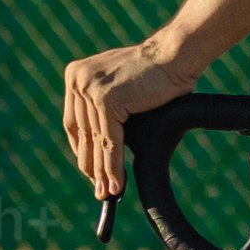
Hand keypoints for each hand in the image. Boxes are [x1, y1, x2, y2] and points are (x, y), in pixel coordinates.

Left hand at [61, 41, 198, 204]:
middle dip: (92, 167)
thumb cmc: (156, 74)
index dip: (82, 151)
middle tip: (100, 190)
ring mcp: (90, 88)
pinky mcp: (106, 99)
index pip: (74, 123)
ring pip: (96, 141)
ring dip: (103, 172)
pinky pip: (109, 142)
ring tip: (109, 193)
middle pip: (83, 135)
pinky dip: (114, 166)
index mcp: (75, 75)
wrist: (175, 56)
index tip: (91, 172)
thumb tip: (96, 145)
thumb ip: (102, 106)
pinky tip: (118, 184)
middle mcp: (77, 80)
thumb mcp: (119, 88)